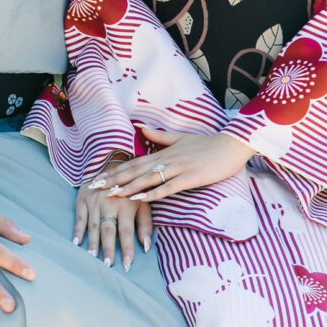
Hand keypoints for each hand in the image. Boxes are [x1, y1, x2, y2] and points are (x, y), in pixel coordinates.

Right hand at [73, 181, 148, 270]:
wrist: (111, 165)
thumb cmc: (130, 190)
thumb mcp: (142, 204)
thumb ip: (145, 225)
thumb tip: (146, 246)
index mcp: (126, 205)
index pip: (126, 231)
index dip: (127, 248)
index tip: (127, 264)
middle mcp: (109, 202)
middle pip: (108, 230)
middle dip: (108, 248)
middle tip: (107, 265)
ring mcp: (94, 201)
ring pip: (93, 225)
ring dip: (92, 242)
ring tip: (92, 257)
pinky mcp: (82, 199)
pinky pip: (79, 217)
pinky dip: (77, 230)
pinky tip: (76, 242)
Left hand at [99, 128, 252, 202]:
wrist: (230, 146)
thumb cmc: (207, 144)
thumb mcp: (180, 138)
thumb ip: (160, 136)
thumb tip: (140, 128)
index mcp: (163, 152)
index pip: (135, 162)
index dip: (117, 169)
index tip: (100, 175)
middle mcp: (167, 159)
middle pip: (136, 170)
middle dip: (115, 179)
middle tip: (96, 186)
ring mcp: (178, 168)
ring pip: (148, 179)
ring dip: (129, 187)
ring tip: (111, 193)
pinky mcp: (190, 177)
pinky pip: (169, 187)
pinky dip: (153, 192)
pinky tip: (141, 197)